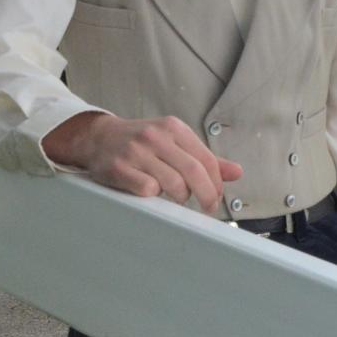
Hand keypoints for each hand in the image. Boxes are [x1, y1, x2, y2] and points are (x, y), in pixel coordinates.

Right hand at [42, 112, 243, 212]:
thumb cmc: (142, 144)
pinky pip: (147, 189)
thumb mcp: (174, 142)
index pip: (206, 158)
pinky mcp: (118, 167)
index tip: (217, 199)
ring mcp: (136, 151)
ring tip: (174, 198)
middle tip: (207, 208)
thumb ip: (204, 158)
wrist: (98, 138)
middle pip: (194, 171)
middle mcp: (156, 136)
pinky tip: (150, 193)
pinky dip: (153, 196)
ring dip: (179, 197)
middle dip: (206, 195)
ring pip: (173, 183)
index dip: (217, 183)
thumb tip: (237, 172)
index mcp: (174, 128)